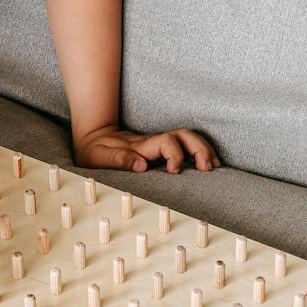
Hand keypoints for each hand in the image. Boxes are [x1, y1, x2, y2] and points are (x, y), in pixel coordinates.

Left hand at [74, 125, 219, 174]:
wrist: (91, 135)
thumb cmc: (94, 150)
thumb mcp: (98, 157)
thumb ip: (118, 160)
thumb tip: (142, 166)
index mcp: (140, 146)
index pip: (165, 142)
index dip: (174, 154)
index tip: (175, 171)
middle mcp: (152, 143)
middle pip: (184, 135)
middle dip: (200, 148)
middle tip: (209, 168)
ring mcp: (157, 144)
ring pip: (187, 137)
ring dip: (203, 149)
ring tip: (215, 166)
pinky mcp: (160, 149)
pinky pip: (185, 145)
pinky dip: (200, 151)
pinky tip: (208, 164)